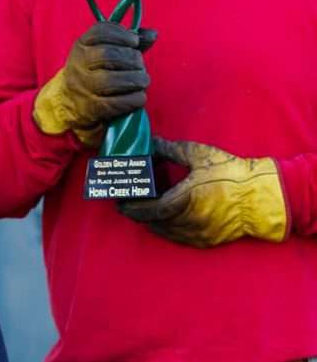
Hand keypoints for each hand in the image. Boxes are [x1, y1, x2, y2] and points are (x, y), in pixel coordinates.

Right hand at [33, 22, 153, 141]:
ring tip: (142, 81)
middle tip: (140, 65)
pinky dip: (133, 99)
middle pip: (107, 55)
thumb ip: (128, 42)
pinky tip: (139, 97)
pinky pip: (114, 103)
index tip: (134, 41)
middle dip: (131, 58)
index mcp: (81, 46)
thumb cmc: (93, 72)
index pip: (99, 32)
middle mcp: (78, 64)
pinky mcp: (90, 109)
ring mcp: (82, 87)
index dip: (121, 34)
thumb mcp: (105, 52)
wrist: (67, 102)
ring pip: (110, 80)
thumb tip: (153, 34)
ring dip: (134, 79)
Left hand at [119, 137, 287, 247]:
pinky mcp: (208, 240)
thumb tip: (150, 143)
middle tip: (128, 205)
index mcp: (182, 201)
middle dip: (139, 214)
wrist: (263, 196)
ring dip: (152, 223)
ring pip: (166, 232)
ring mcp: (198, 234)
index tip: (120, 203)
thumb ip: (170, 150)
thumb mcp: (198, 156)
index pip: (147, 210)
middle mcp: (187, 221)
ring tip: (143, 212)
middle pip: (153, 222)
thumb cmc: (231, 174)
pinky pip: (180, 238)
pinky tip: (164, 222)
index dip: (131, 208)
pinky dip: (168, 230)